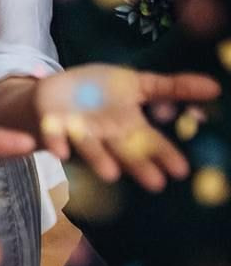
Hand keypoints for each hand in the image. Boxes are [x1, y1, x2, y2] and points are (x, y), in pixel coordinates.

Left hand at [34, 64, 218, 190]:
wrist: (53, 93)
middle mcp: (107, 137)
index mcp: (129, 127)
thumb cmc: (99, 92)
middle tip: (155, 183)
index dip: (164, 155)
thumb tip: (216, 86)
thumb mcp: (136, 83)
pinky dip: (55, 142)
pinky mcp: (52, 126)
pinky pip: (53, 136)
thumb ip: (171, 87)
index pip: (151, 142)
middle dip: (137, 166)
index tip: (181, 170)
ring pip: (90, 147)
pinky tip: (58, 151)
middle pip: (123, 151)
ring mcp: (78, 133)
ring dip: (99, 160)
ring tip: (111, 173)